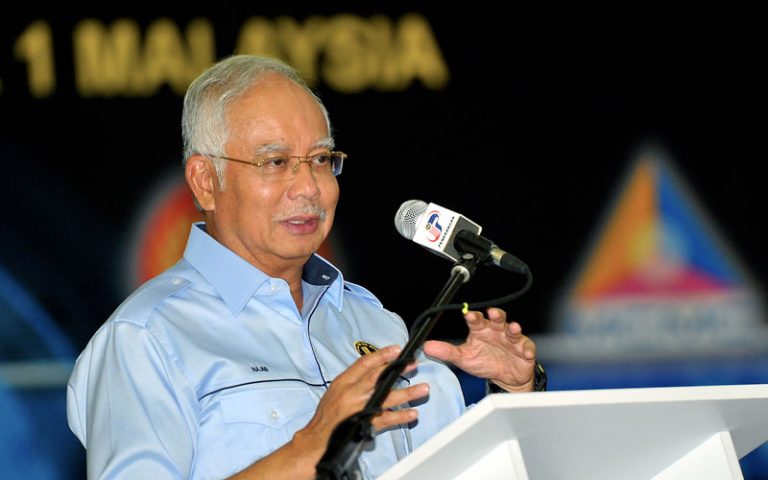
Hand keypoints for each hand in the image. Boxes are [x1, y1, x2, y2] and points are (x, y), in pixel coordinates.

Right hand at [292, 346, 428, 471]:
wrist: (317, 439)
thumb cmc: (327, 415)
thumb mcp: (335, 391)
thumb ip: (353, 381)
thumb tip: (373, 370)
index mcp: (343, 382)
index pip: (364, 363)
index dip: (382, 355)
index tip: (396, 349)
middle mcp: (352, 393)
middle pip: (378, 377)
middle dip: (398, 369)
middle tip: (413, 364)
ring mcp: (359, 409)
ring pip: (387, 397)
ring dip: (407, 393)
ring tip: (423, 388)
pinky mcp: (364, 424)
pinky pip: (387, 419)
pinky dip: (401, 417)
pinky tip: (412, 414)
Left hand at [422, 307, 536, 391]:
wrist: (505, 377)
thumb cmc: (484, 362)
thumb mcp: (463, 358)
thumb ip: (446, 352)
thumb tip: (426, 347)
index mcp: (481, 331)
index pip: (476, 321)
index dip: (473, 317)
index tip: (468, 314)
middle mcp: (496, 331)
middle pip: (497, 320)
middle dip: (496, 315)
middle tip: (492, 313)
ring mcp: (511, 340)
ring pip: (513, 331)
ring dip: (513, 329)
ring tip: (514, 327)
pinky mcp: (524, 350)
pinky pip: (527, 348)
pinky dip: (527, 349)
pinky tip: (526, 352)